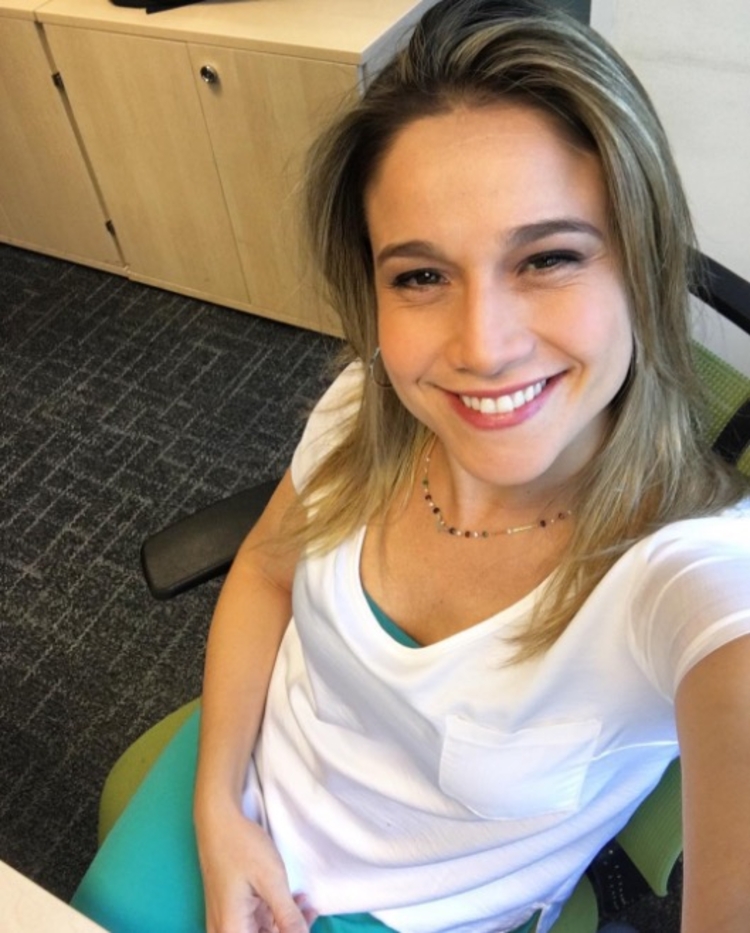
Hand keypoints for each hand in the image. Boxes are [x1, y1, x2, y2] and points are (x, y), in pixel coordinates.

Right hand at [195, 798, 316, 932]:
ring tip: (304, 903)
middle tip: (310, 912)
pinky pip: (253, 922)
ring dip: (283, 924)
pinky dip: (273, 915)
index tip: (306, 920)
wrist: (218, 819)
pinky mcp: (229, 909)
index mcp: (232, 930)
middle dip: (289, 931)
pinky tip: (290, 900)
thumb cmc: (242, 846)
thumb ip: (288, 916)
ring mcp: (225, 920)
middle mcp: (224, 930)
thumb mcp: (271, 880)